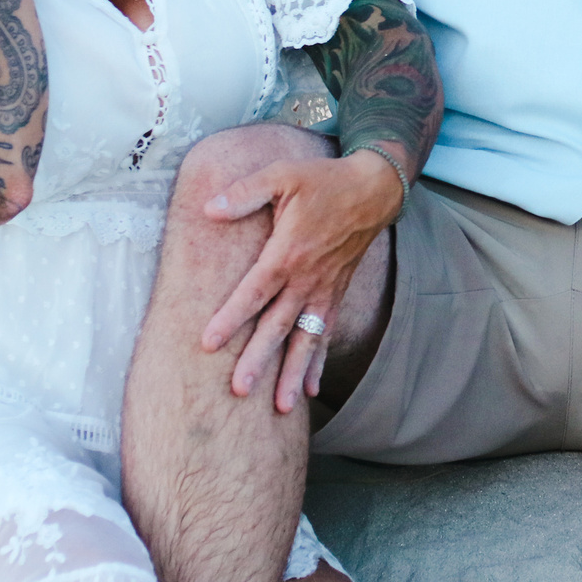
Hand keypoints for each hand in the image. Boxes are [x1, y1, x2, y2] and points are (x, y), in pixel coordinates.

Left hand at [199, 149, 401, 413]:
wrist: (373, 190)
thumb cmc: (323, 182)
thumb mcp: (281, 175)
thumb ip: (245, 193)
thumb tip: (208, 209)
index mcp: (289, 252)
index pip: (255, 291)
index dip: (231, 317)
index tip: (208, 343)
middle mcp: (307, 279)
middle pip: (279, 326)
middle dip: (260, 359)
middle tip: (240, 390)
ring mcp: (324, 291)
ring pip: (306, 340)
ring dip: (294, 374)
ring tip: (281, 407)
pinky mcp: (335, 296)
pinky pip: (325, 336)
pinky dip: (318, 364)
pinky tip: (311, 392)